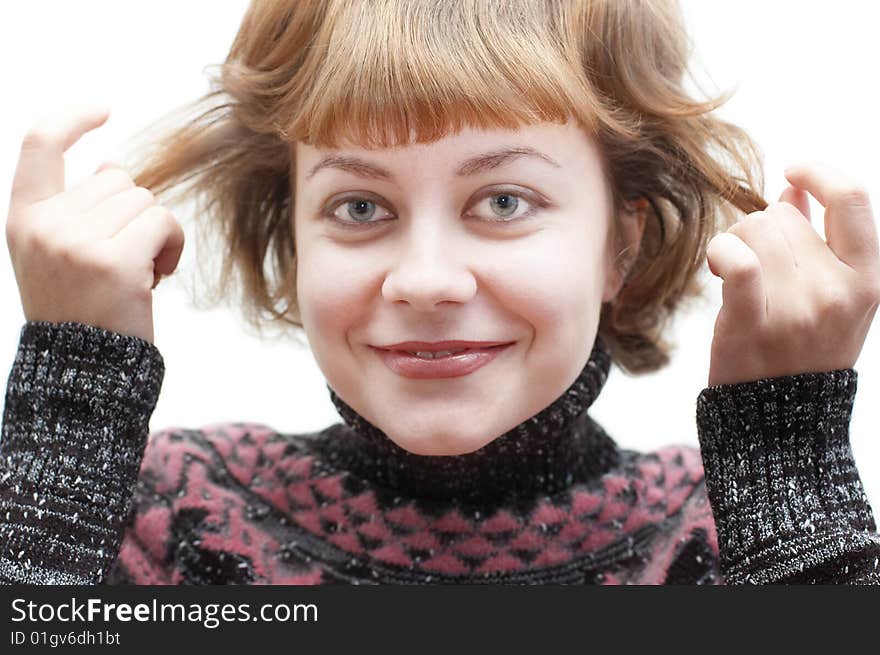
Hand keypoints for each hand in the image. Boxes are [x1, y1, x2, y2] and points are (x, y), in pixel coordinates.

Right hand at [4, 105, 184, 343]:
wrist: (85, 373)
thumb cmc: (82, 311)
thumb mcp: (63, 254)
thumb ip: (81, 207)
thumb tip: (112, 164)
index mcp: (23, 218)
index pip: (39, 145)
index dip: (71, 119)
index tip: (103, 109)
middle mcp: (44, 224)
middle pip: (118, 179)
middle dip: (133, 214)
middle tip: (124, 260)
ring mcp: (76, 242)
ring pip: (146, 201)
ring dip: (155, 233)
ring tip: (137, 273)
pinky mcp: (115, 261)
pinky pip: (163, 221)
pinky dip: (172, 245)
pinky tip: (158, 275)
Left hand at [705, 162, 879, 385]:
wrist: (780, 419)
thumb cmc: (801, 347)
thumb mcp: (831, 293)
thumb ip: (816, 235)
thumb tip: (793, 188)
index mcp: (868, 277)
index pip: (853, 198)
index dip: (819, 172)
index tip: (792, 170)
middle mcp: (840, 290)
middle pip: (781, 217)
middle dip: (760, 231)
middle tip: (755, 265)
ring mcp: (800, 308)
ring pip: (752, 232)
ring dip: (736, 245)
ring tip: (738, 277)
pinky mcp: (755, 323)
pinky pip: (738, 259)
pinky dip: (722, 251)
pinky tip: (719, 263)